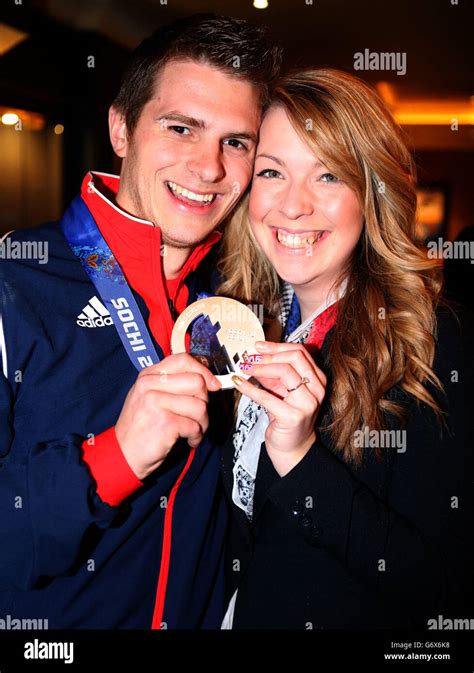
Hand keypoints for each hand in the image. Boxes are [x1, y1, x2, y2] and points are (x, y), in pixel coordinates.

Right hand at [116, 353, 220, 479]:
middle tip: (198, 416)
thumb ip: (173, 384)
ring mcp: (155, 402)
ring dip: (203, 423)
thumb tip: (208, 380)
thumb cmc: (141, 427)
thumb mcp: (149, 396)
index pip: (183, 360)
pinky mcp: (164, 423)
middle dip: (205, 402)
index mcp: (148, 375)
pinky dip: (196, 437)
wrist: (123, 454)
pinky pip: (195, 426)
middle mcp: (150, 385)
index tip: (213, 385)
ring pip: (200, 406)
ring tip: (193, 431)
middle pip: (197, 382)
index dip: (204, 371)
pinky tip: (188, 440)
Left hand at [234, 341, 325, 475]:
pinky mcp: (293, 417)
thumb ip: (273, 374)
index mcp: (317, 379)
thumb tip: (255, 357)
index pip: (300, 352)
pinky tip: (239, 383)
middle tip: (249, 358)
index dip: (277, 346)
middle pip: (294, 358)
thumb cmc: (287, 418)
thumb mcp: (283, 391)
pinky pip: (267, 396)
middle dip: (268, 356)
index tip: (258, 347)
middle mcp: (317, 390)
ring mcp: (307, 403)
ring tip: (243, 368)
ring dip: (260, 368)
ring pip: (284, 372)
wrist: (293, 449)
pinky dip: (250, 388)